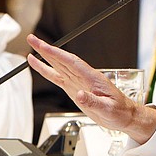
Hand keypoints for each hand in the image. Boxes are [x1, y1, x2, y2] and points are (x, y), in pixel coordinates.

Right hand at [26, 34, 155, 142]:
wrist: (124, 116)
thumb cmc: (119, 111)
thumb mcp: (108, 109)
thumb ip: (93, 102)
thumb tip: (79, 95)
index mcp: (93, 78)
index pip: (71, 62)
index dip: (57, 54)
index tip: (44, 46)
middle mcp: (84, 77)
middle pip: (62, 60)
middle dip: (47, 49)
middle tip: (32, 39)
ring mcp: (78, 82)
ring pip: (58, 66)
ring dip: (45, 57)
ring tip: (32, 48)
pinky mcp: (74, 89)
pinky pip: (58, 78)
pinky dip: (47, 71)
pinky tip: (39, 66)